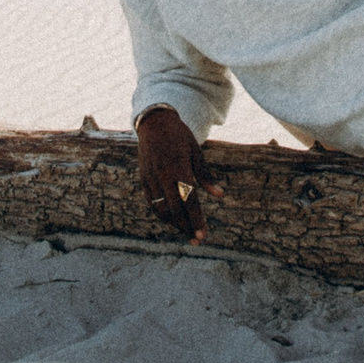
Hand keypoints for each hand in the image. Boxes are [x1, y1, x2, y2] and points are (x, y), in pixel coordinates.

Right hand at [134, 105, 223, 241]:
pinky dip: (161, 214)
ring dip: (174, 224)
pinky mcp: (144, 179)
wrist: (154, 123)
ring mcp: (151, 178)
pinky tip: (172, 220)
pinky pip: (151, 202)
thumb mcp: (196, 152)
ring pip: (161, 209)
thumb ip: (206, 176)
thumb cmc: (179, 136)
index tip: (203, 234)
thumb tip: (220, 195)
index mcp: (179, 168)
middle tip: (197, 240)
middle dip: (186, 227)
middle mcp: (163, 175)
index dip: (196, 219)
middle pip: (175, 209)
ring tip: (186, 232)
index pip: (189, 200)